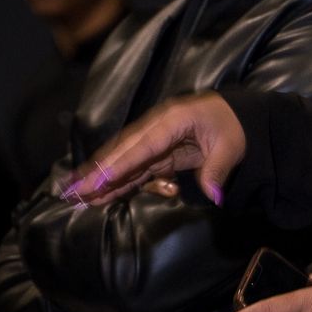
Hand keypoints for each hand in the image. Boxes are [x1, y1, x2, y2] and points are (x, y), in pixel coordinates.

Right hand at [64, 93, 247, 206]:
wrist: (237, 116)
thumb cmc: (234, 126)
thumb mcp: (231, 147)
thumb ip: (218, 171)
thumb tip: (213, 195)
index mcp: (172, 120)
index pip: (141, 146)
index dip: (118, 165)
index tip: (97, 180)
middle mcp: (157, 128)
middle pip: (123, 151)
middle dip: (98, 172)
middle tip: (73, 191)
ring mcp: (155, 140)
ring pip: (124, 161)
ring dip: (102, 179)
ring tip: (78, 195)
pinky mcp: (158, 152)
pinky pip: (135, 168)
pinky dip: (118, 181)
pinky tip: (101, 194)